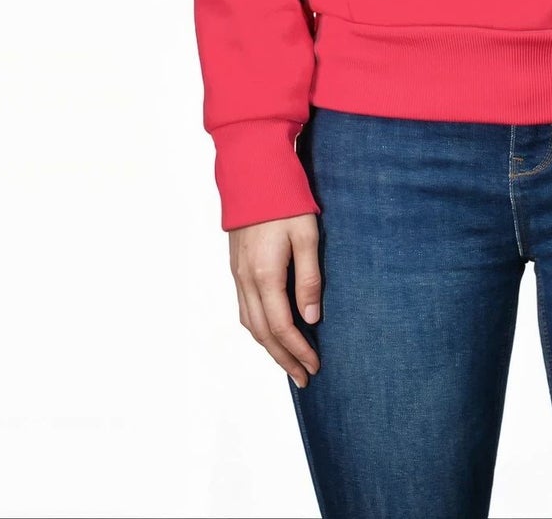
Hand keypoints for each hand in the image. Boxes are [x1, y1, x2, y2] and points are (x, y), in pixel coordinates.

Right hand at [229, 214, 321, 387]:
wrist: (253, 173)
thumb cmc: (285, 201)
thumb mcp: (306, 236)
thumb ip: (309, 278)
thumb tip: (311, 317)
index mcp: (265, 275)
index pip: (282, 327)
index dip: (299, 350)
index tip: (315, 366)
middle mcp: (246, 280)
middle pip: (263, 333)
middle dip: (283, 358)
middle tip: (304, 377)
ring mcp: (237, 274)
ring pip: (250, 323)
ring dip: (269, 347)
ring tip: (288, 362)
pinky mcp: (236, 267)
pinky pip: (244, 309)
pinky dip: (258, 328)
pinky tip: (270, 331)